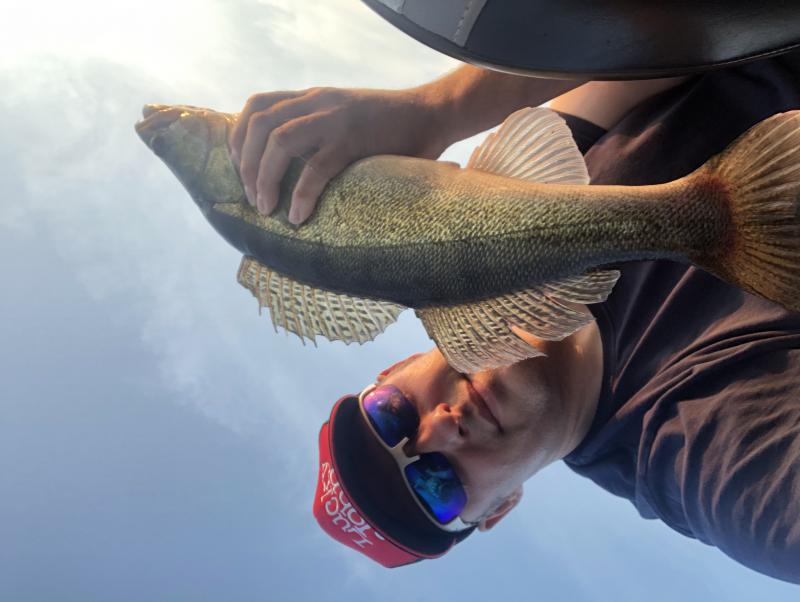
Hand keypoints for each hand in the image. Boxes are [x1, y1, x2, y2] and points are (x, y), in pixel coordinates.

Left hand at [227, 86, 446, 224]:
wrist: (433, 114)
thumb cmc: (391, 125)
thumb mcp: (346, 117)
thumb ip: (320, 129)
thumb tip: (293, 164)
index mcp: (313, 97)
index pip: (258, 105)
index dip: (240, 137)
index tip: (242, 169)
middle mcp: (318, 102)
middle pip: (259, 124)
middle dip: (246, 164)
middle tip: (252, 196)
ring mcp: (336, 120)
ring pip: (279, 142)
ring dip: (265, 178)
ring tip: (266, 208)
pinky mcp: (354, 142)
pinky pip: (316, 168)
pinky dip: (301, 195)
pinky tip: (297, 216)